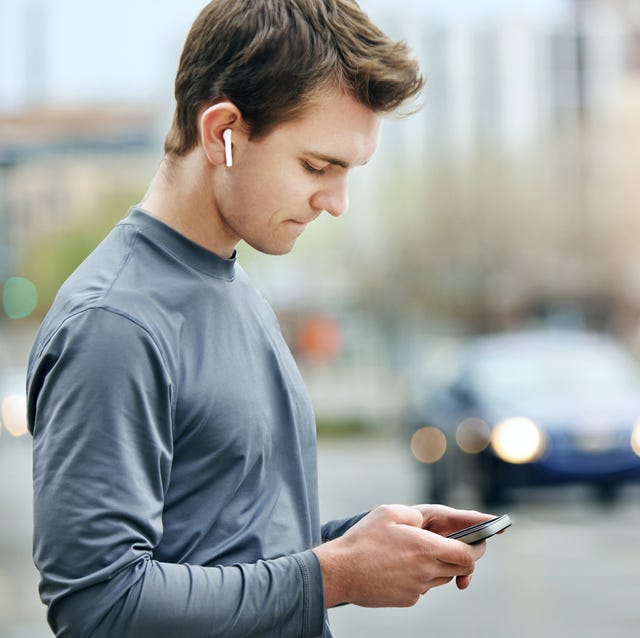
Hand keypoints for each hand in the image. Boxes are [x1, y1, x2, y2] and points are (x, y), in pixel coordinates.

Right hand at [312, 504, 486, 608]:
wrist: (340, 571)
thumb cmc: (364, 539)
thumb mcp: (390, 512)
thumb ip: (417, 515)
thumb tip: (429, 523)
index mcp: (426, 548)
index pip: (468, 554)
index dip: (478, 547)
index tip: (481, 541)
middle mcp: (426, 571)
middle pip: (459, 568)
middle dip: (463, 557)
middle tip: (458, 545)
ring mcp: (417, 588)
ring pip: (441, 577)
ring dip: (439, 565)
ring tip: (419, 550)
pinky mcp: (406, 599)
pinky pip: (422, 587)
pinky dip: (419, 576)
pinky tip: (400, 565)